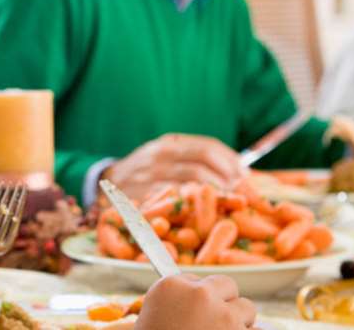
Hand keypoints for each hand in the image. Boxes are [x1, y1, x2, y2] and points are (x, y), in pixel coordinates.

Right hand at [103, 133, 246, 200]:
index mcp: (170, 142)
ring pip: (192, 179)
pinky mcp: (144, 194)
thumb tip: (239, 171)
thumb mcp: (167, 157)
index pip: (206, 145)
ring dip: (216, 191)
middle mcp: (160, 154)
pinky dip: (194, 204)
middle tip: (243, 191)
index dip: (230, 159)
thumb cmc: (147, 172)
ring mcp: (151, 173)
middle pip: (202, 160)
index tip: (246, 174)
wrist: (108, 182)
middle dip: (228, 175)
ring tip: (230, 201)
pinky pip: (175, 198)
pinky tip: (205, 211)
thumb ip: (194, 160)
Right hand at [135, 275, 255, 329]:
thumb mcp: (152, 315)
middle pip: (227, 285)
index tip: (195, 312)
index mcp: (172, 286)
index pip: (198, 279)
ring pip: (247, 308)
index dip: (199, 298)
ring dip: (238, 322)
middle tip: (212, 323)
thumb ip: (178, 299)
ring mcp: (224, 316)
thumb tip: (201, 290)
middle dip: (224, 302)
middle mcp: (200, 295)